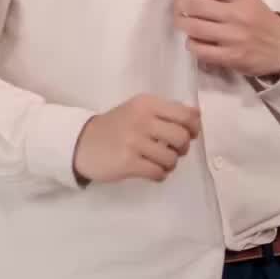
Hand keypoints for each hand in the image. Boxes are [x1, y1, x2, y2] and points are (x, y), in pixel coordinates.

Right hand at [73, 95, 200, 184]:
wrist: (82, 142)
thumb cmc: (116, 126)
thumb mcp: (138, 110)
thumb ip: (165, 112)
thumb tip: (197, 119)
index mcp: (147, 103)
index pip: (186, 114)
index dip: (193, 128)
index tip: (188, 134)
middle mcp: (142, 119)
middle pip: (182, 137)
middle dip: (182, 148)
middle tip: (172, 151)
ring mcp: (134, 141)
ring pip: (171, 158)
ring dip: (170, 164)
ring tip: (159, 162)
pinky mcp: (128, 162)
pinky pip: (158, 173)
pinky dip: (159, 175)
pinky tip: (151, 171)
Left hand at [174, 0, 279, 78]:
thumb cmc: (258, 18)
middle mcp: (239, 15)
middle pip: (195, 5)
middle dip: (179, 3)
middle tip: (177, 5)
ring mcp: (235, 37)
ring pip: (194, 28)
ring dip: (181, 23)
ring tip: (181, 20)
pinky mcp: (232, 57)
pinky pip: (200, 50)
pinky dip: (191, 44)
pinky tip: (194, 40)